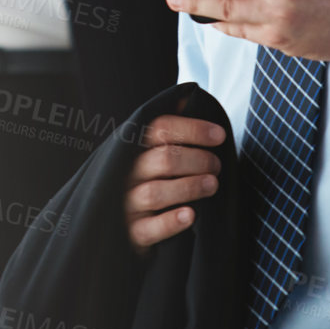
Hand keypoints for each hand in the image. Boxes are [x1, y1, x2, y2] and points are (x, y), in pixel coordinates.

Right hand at [122, 114, 225, 250]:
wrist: (110, 222)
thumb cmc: (143, 178)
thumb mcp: (149, 148)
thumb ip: (168, 126)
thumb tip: (190, 95)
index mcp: (132, 147)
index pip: (160, 129)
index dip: (192, 129)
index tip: (219, 135)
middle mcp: (126, 173)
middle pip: (164, 160)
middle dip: (197, 160)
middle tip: (217, 165)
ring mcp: (127, 204)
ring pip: (156, 193)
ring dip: (189, 187)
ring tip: (212, 184)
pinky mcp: (131, 233)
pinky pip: (149, 229)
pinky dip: (170, 222)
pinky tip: (190, 215)